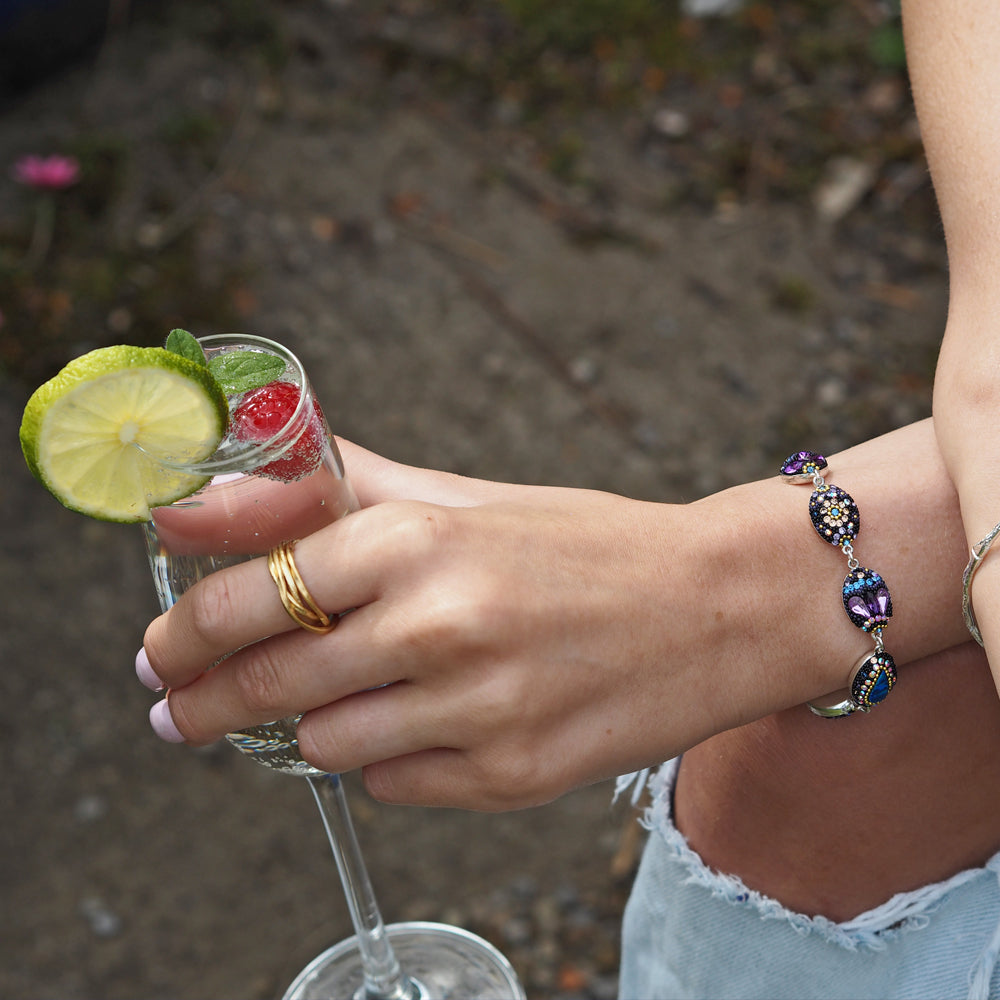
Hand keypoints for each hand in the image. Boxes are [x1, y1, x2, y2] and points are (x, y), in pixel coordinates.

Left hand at [140, 443, 804, 810]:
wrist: (716, 607)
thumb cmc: (585, 545)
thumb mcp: (464, 498)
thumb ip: (339, 490)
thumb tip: (215, 500)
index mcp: (418, 537)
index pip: (248, 595)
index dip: (184, 630)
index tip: (161, 649)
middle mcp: (439, 626)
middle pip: (266, 679)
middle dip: (205, 699)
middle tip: (179, 706)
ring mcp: (475, 712)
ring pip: (322, 745)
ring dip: (307, 725)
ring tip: (328, 700)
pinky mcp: (508, 780)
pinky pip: (392, 787)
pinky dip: (385, 760)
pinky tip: (419, 724)